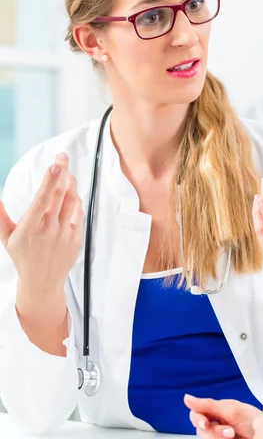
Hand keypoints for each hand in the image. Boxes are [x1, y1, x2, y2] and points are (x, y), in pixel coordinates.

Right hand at [0, 153, 83, 295]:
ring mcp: (65, 234)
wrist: (42, 282)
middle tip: (62, 156)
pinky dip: (76, 199)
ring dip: (71, 183)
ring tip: (68, 172)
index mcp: (30, 228)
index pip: (42, 200)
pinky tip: (71, 192)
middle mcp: (49, 230)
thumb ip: (0, 216)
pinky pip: (78, 213)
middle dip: (62, 173)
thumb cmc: (23, 256)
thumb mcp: (7, 237)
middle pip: (59, 195)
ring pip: (72, 201)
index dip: (49, 181)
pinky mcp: (76, 238)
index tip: (54, 165)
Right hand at [184, 394, 262, 438]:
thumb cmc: (255, 422)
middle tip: (232, 431)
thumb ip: (207, 405)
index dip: (198, 420)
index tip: (206, 423)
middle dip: (218, 433)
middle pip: (202, 433)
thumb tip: (186, 398)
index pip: (197, 416)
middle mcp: (219, 428)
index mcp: (219, 413)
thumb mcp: (231, 409)